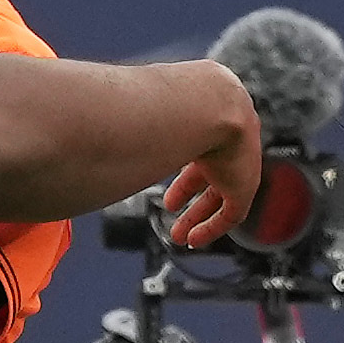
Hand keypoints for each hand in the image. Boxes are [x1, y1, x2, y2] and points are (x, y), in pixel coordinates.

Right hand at [152, 68, 261, 249]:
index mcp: (207, 121)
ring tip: (178, 235)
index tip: (164, 183)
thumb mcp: (154, 114)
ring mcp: (240, 162)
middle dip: (187, 195)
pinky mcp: (246, 184)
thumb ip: (135, 124)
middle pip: (209, 174)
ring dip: (197, 216)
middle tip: (169, 208)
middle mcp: (226, 140)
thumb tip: (97, 122)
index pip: (197, 149)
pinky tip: (193, 240)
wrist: (211, 102)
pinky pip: (231, 214)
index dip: (179, 168)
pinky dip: (211, 228)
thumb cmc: (174, 102)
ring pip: (221, 196)